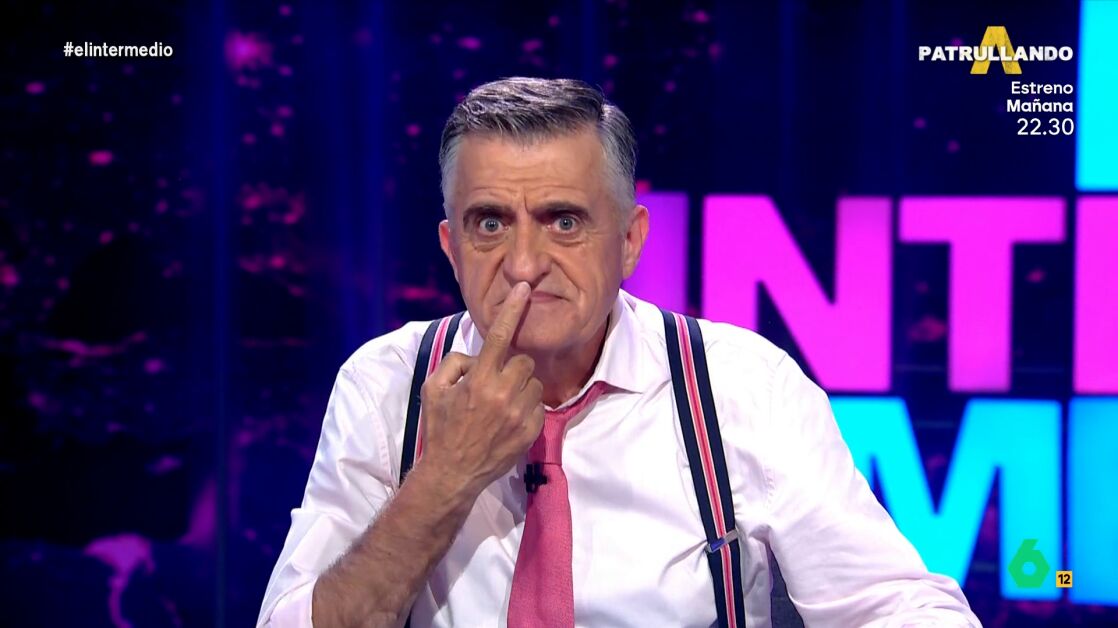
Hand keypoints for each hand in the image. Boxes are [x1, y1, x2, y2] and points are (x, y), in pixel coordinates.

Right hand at [418, 281, 544, 495]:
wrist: (453, 473)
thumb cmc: (440, 428)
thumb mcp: (433, 389)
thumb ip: (455, 363)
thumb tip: (478, 356)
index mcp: (479, 380)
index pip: (499, 336)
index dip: (512, 309)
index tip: (525, 288)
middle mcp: (503, 394)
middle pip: (523, 361)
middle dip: (510, 367)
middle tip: (494, 384)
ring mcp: (520, 414)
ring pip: (533, 383)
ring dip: (520, 387)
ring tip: (500, 404)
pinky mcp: (531, 431)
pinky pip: (537, 405)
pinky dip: (525, 407)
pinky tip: (507, 420)